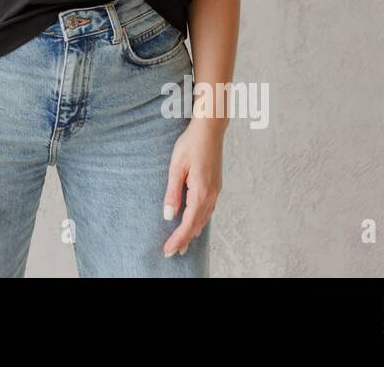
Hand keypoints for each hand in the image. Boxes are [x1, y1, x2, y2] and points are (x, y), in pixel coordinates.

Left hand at [161, 118, 222, 256]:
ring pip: (203, 219)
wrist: (210, 129)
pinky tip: (194, 224)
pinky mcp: (216, 186)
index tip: (168, 250)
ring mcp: (216, 191)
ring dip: (192, 232)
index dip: (177, 238)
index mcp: (201, 192)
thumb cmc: (191, 144)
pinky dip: (199, 221)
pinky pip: (208, 210)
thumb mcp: (176, 167)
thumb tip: (169, 216)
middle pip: (196, 224)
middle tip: (172, 253)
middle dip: (184, 240)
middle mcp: (211, 195)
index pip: (188, 223)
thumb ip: (172, 193)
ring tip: (182, 244)